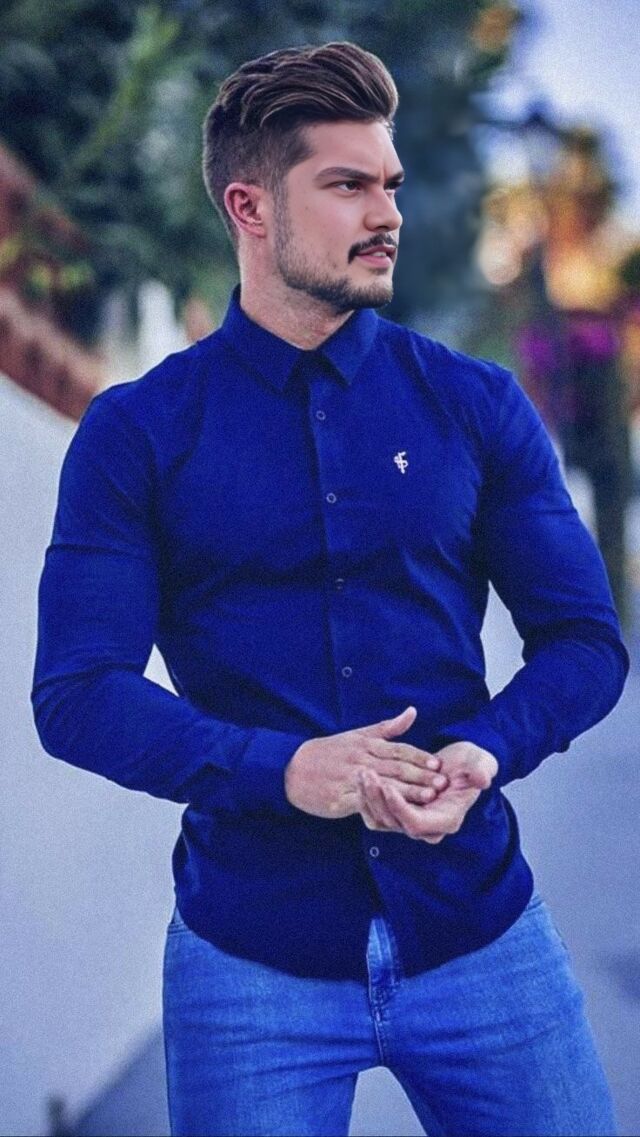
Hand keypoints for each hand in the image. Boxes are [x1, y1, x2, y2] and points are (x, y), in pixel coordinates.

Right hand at [284, 706, 448, 818]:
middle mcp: (360, 760)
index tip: (440, 764)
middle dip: (421, 776)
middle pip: (395, 768)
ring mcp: (350, 779)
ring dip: (408, 792)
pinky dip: (382, 806)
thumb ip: (388, 727)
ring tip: (429, 798)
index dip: (420, 757)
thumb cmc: (330, 751)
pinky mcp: (341, 798)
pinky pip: (364, 803)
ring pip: (384, 785)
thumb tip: (413, 712)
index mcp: (366, 744)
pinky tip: (396, 813)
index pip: (399, 750)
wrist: (293, 769)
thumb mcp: (358, 735)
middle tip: (443, 783)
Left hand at [357, 741, 497, 841]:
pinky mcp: (398, 813)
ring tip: (361, 772)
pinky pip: (375, 812)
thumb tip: (483, 780)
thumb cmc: (472, 764)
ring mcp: (410, 822)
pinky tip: (361, 776)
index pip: (416, 824)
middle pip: (394, 823)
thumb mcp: (481, 763)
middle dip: (377, 799)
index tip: (387, 785)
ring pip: (381, 819)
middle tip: (366, 774)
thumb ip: (482, 771)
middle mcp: (427, 827)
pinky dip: (366, 797)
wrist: (460, 763)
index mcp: (447, 820)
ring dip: (368, 798)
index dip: (400, 808)